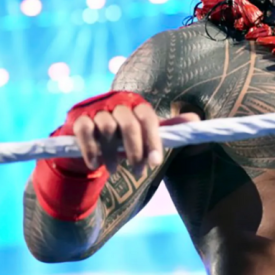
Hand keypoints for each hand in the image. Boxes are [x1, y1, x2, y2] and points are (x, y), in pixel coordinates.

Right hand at [74, 103, 199, 176]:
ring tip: (114, 169)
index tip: (155, 162)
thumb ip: (167, 127)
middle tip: (137, 172)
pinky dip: (91, 151)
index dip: (152, 140)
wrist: (89, 139)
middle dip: (135, 151)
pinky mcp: (78, 119)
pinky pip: (86, 132)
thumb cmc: (123, 136)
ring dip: (113, 154)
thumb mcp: (145, 132)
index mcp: (136, 104)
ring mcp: (97, 109)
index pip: (147, 117)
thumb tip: (196, 119)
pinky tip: (96, 165)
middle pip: (129, 124)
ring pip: (107, 129)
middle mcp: (117, 102)